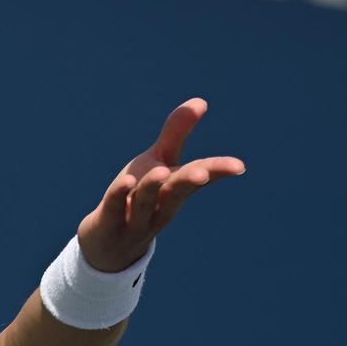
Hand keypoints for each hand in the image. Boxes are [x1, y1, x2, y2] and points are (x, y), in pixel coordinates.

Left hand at [77, 97, 245, 272]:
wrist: (106, 244)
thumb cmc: (138, 196)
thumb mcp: (157, 161)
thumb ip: (176, 133)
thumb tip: (201, 101)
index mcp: (175, 190)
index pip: (199, 178)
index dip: (217, 171)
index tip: (239, 166)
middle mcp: (159, 207)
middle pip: (176, 193)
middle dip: (189, 182)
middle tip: (202, 174)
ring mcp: (134, 219)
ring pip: (145, 202)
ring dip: (153, 187)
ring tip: (162, 171)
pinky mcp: (107, 223)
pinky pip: (114, 207)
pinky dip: (119, 195)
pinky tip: (125, 181)